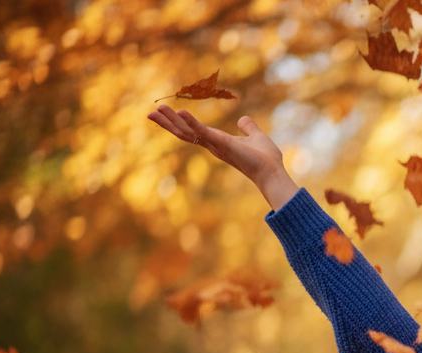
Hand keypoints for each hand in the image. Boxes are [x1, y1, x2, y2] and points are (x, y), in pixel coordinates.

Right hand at [146, 106, 298, 209]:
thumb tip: (243, 120)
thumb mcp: (256, 137)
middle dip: (167, 123)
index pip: (193, 132)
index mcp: (218, 142)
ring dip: (171, 121)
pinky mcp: (222, 144)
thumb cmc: (266, 159)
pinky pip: (202, 132)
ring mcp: (216, 145)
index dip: (179, 123)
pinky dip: (191, 122)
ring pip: (187, 132)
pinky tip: (180, 112)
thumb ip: (248, 128)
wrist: (272, 172)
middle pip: (184, 133)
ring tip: (155, 110)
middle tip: (150, 113)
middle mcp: (213, 145)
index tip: (166, 114)